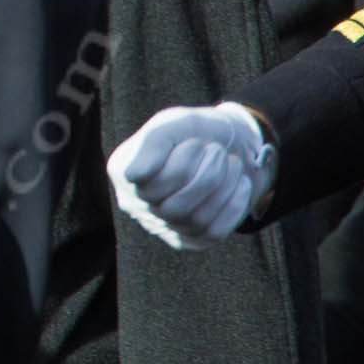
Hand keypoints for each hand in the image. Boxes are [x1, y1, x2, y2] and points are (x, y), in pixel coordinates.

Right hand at [107, 103, 275, 249]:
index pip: (148, 184)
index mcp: (122, 172)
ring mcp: (162, 226)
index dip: (180, 161)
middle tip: (219, 151)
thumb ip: (151, 143)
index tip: (195, 141)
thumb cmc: (190, 132)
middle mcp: (135, 204)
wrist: (222, 143)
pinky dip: (233, 205)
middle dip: (206, 175)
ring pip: (196, 221)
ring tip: (233, 163)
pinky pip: (214, 233)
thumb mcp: (172, 123)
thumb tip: (134, 176)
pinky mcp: (190, 239)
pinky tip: (240, 183)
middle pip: (173, 208)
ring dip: (224, 187)